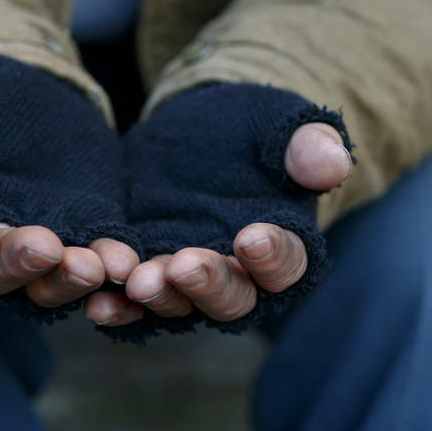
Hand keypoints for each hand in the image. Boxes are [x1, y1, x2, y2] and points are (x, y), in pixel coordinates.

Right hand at [0, 91, 138, 307]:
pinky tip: (125, 263)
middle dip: (18, 263)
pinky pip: (95, 263)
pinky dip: (108, 265)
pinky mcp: (82, 241)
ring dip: (67, 279)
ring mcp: (36, 252)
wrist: (38, 102)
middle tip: (46, 248)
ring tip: (93, 266)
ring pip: (45, 283)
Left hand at [84, 122, 349, 325]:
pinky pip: (132, 300)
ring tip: (138, 281)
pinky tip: (98, 301)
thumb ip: (307, 145)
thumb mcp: (280, 125)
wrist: (199, 130)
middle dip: (208, 284)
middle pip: (232, 298)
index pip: (287, 263)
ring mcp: (188, 280)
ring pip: (179, 304)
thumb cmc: (254, 129)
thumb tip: (333, 163)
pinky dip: (117, 305)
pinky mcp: (146, 270)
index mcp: (283, 247)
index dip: (273, 255)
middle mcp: (239, 278)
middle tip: (183, 264)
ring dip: (159, 297)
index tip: (252, 237)